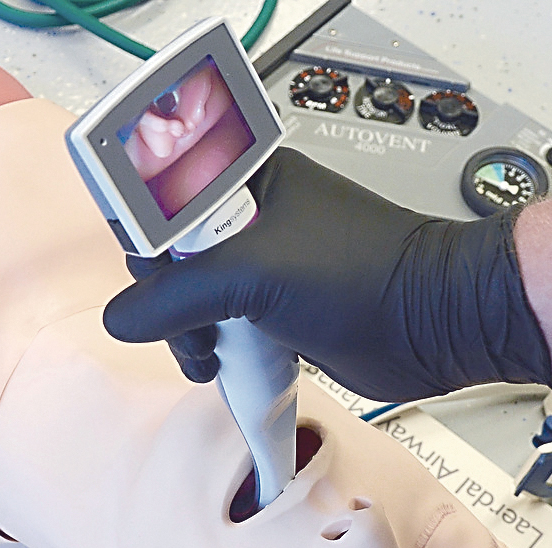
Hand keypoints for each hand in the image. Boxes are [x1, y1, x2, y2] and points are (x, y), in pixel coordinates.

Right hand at [103, 148, 551, 402]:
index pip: (156, 188)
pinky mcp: (275, 310)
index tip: (150, 271)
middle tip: (185, 322)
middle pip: (166, 250)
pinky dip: (210, 346)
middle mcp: (246, 216)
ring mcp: (261, 266)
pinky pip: (220, 324)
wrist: (432, 324)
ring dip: (184, 330)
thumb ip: (175, 295)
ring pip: (190, 295)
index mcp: (242, 177)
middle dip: (163, 293)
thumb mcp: (252, 273)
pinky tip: (217, 365)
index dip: (142, 229)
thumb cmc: (355, 276)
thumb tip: (119, 321)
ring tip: (204, 357)